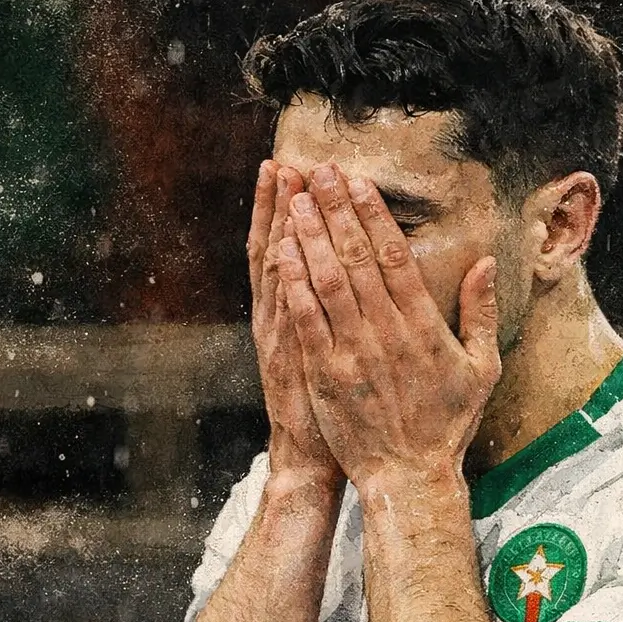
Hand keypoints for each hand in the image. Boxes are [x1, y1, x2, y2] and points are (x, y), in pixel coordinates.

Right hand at [247, 160, 341, 480]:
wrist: (313, 459)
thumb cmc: (332, 406)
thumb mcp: (328, 354)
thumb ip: (334, 312)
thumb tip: (346, 271)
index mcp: (291, 315)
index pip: (285, 251)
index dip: (284, 211)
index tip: (288, 170)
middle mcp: (279, 320)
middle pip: (277, 251)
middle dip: (283, 207)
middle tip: (287, 162)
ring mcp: (283, 339)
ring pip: (278, 275)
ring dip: (282, 229)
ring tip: (286, 186)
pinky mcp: (296, 360)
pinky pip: (291, 313)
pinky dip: (287, 279)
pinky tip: (289, 244)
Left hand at [276, 163, 500, 491]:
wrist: (409, 477)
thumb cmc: (448, 425)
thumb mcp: (481, 369)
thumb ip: (480, 313)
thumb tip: (484, 262)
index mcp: (424, 327)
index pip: (396, 257)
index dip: (374, 216)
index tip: (359, 182)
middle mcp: (387, 334)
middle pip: (357, 259)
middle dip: (337, 211)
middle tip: (320, 171)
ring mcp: (353, 353)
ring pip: (327, 282)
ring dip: (311, 237)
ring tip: (298, 199)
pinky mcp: (326, 374)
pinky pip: (306, 320)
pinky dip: (293, 283)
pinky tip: (282, 253)